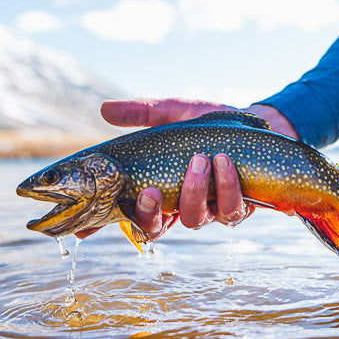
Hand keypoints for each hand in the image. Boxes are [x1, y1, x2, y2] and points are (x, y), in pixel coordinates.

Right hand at [100, 98, 297, 238]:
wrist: (256, 126)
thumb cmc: (210, 124)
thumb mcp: (174, 112)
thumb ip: (143, 113)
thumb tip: (104, 109)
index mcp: (157, 187)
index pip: (124, 211)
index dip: (102, 225)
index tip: (82, 230)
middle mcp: (179, 205)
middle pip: (154, 228)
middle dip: (148, 214)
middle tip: (150, 191)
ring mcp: (208, 210)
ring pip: (194, 219)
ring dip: (194, 191)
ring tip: (200, 159)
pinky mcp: (237, 209)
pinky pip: (229, 210)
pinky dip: (225, 185)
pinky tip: (224, 161)